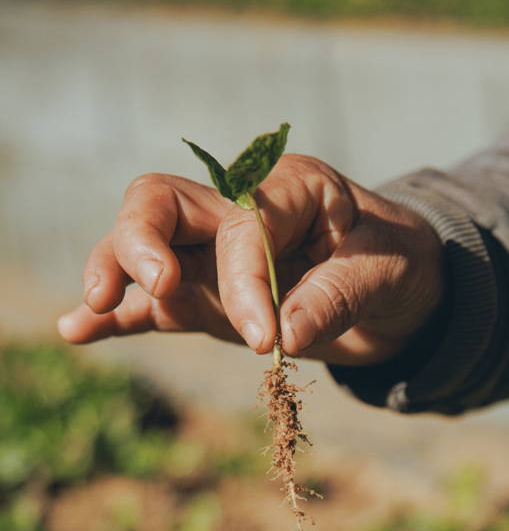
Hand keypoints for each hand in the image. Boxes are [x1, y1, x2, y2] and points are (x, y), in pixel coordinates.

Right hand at [58, 154, 444, 366]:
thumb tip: (286, 331)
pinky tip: (79, 331)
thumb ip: (337, 295)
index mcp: (288, 189)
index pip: (242, 228)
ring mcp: (214, 255)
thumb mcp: (387, 273)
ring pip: (143, 248)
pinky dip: (119, 317)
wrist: (406, 293)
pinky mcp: (207, 298)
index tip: (270, 341)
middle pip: (162, 203)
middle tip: (160, 289)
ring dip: (114, 272)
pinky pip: (153, 302)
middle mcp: (238, 212)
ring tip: (95, 308)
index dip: (246, 283)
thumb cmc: (399, 266)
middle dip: (143, 241)